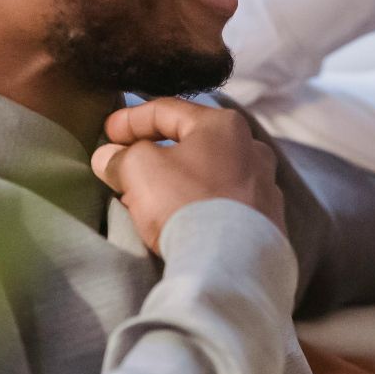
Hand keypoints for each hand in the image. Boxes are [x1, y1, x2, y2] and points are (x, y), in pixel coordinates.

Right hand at [91, 98, 286, 251]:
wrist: (231, 263)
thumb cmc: (185, 202)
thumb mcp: (140, 169)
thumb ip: (121, 157)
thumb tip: (109, 158)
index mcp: (224, 125)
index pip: (166, 111)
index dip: (130, 120)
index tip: (107, 134)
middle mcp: (253, 149)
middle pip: (190, 143)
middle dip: (152, 153)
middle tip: (124, 166)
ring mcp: (265, 187)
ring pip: (208, 175)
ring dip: (176, 181)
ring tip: (149, 197)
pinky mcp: (267, 222)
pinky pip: (223, 204)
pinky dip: (198, 205)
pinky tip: (180, 220)